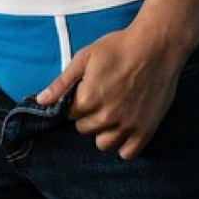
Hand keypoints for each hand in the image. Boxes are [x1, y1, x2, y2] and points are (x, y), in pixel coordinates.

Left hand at [35, 21, 182, 158]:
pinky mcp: (145, 130)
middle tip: (104, 99)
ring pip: (104, 144)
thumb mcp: (85, 57)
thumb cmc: (119, 47)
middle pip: (85, 129)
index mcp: (88, 99)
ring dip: (104, 132)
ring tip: (113, 115)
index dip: (78, 102)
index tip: (89, 91)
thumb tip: (41, 101)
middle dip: (89, 116)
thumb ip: (62, 82)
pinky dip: (124, 145)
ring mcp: (127, 125)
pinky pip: (128, 153)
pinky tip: (125, 129)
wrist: (157, 45)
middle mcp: (106, 116)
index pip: (71, 114)